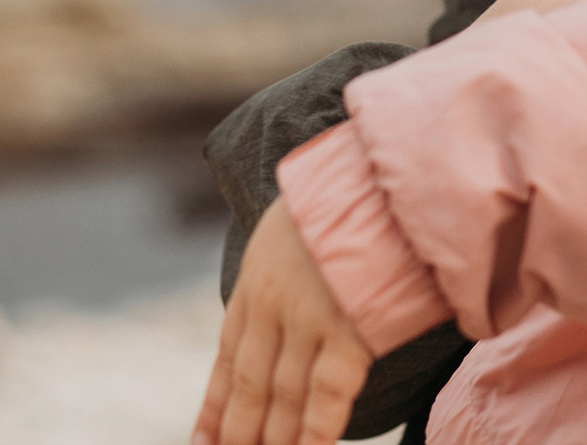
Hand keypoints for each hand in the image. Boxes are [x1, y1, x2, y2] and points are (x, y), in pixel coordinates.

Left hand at [194, 197, 371, 444]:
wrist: (385, 169)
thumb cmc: (359, 188)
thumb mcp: (301, 219)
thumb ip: (294, 260)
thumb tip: (310, 281)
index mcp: (259, 278)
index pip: (230, 356)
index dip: (215, 405)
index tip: (202, 443)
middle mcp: (274, 305)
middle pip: (251, 385)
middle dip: (239, 433)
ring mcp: (311, 318)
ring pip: (283, 395)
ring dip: (273, 439)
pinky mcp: (351, 327)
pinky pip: (328, 391)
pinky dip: (317, 428)